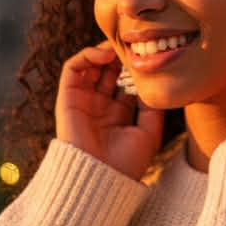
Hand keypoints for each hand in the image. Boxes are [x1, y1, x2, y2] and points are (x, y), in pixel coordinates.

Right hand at [55, 43, 163, 180]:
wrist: (100, 179)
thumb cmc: (127, 163)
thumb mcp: (149, 133)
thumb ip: (153, 107)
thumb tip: (157, 84)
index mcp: (118, 115)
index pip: (125, 82)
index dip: (135, 68)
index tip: (149, 57)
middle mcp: (100, 106)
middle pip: (109, 71)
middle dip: (121, 57)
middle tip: (134, 46)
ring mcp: (83, 101)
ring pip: (91, 66)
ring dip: (104, 52)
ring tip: (118, 48)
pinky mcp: (68, 99)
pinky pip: (73, 69)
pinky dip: (87, 56)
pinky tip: (104, 54)